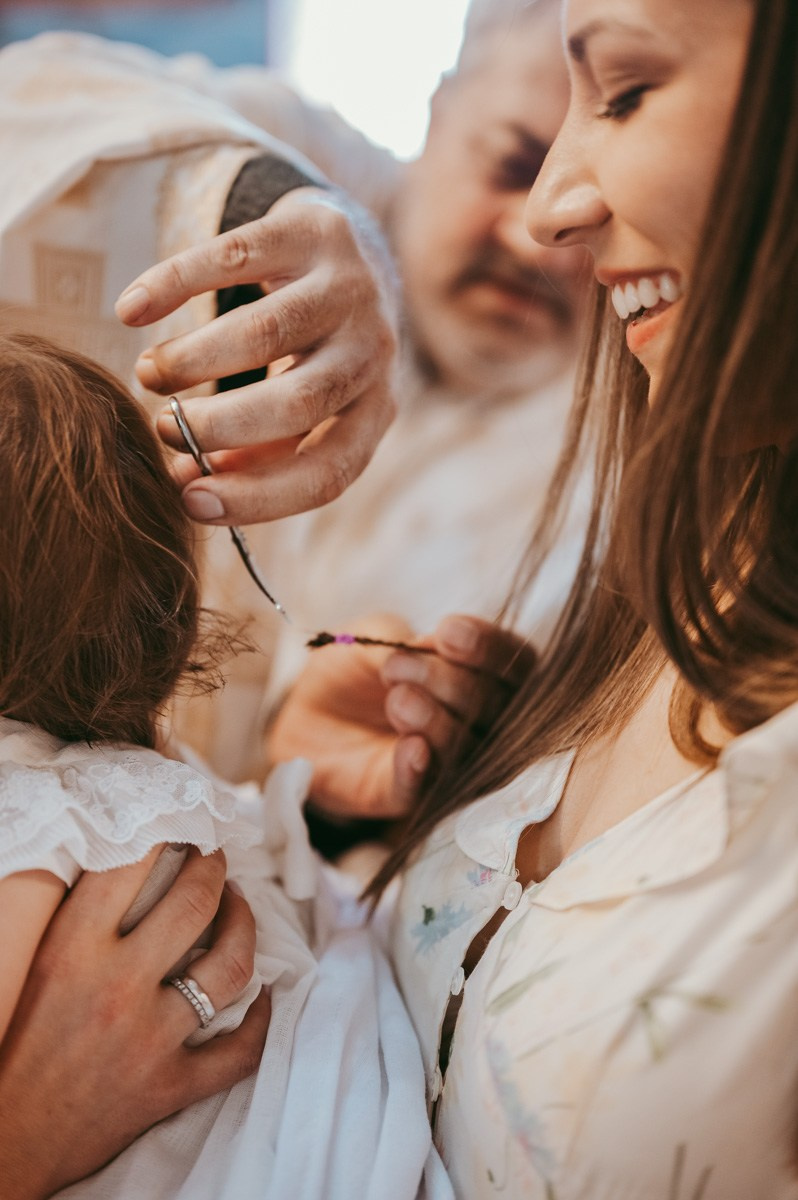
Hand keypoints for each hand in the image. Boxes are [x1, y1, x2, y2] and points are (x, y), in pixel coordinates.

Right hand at [0, 848, 269, 1199]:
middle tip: (215, 857)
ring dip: (244, 926)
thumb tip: (135, 859)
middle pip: (195, 902)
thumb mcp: (41, 962)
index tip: (180, 826)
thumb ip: (84, 916)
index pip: (132, 866)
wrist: (7, 1138)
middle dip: (214, 867)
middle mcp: (116, 987)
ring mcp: (149, 1039)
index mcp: (73, 951)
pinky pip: (239, 1051)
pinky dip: (258, 1021)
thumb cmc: (16, 1041)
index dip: (166, 834)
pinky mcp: (169, 1087)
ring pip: (230, 965)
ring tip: (240, 906)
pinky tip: (262, 995)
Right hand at [115, 187, 397, 524]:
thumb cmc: (315, 351)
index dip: (260, 496)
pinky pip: (234, 257)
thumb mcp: (307, 410)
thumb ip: (256, 453)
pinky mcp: (313, 229)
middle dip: (219, 425)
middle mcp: (374, 350)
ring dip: (192, 360)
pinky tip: (132, 311)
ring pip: (265, 332)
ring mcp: (350, 287)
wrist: (353, 249)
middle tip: (162, 429)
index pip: (330, 471)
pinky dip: (175, 284)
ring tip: (148, 375)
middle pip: (299, 402)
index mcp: (375, 410)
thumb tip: (189, 487)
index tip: (191, 501)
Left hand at [268, 614, 534, 821]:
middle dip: (449, 682)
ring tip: (397, 699)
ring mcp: (445, 763)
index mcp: (479, 674)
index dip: (489, 649)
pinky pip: (423, 789)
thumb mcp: (375, 636)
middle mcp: (476, 722)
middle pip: (496, 707)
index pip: (514, 664)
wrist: (303, 711)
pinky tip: (410, 747)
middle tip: (396, 667)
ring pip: (468, 749)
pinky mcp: (404, 794)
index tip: (447, 633)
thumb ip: (406, 643)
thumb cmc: (353, 667)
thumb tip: (430, 652)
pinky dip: (419, 768)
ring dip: (436, 721)